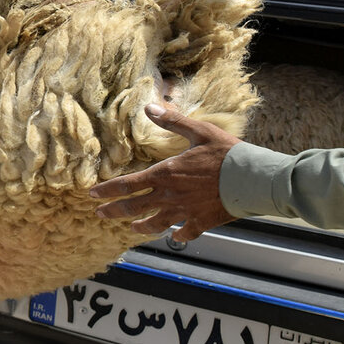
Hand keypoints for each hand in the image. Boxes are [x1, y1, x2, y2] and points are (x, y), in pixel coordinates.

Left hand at [90, 103, 240, 242]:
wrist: (251, 179)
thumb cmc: (225, 152)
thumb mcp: (198, 130)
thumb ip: (172, 121)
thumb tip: (149, 107)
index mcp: (166, 174)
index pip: (128, 184)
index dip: (108, 190)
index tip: (93, 195)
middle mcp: (170, 196)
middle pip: (134, 207)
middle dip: (114, 210)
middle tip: (100, 214)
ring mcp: (184, 212)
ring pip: (155, 224)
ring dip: (140, 226)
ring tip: (131, 228)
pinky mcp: (201, 223)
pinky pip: (184, 233)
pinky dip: (177, 235)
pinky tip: (174, 236)